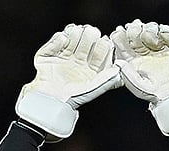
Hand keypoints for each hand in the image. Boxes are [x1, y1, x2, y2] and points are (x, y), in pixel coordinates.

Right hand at [15, 24, 120, 139]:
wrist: (50, 100)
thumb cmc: (73, 98)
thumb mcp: (93, 88)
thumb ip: (107, 79)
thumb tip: (120, 69)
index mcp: (91, 68)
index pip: (100, 52)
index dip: (103, 45)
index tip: (105, 41)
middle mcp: (79, 60)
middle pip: (86, 43)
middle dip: (90, 36)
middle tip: (92, 32)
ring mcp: (64, 56)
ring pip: (71, 39)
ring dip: (75, 33)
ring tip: (77, 32)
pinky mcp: (49, 55)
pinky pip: (55, 42)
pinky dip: (60, 38)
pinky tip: (64, 38)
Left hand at [110, 20, 168, 134]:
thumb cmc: (158, 93)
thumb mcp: (139, 87)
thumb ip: (127, 75)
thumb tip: (118, 63)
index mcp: (132, 58)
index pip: (121, 41)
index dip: (120, 35)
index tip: (121, 33)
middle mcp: (143, 50)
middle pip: (134, 31)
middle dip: (134, 30)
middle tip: (136, 35)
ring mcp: (158, 46)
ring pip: (150, 28)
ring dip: (150, 32)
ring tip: (154, 43)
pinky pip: (166, 31)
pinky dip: (165, 33)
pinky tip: (164, 41)